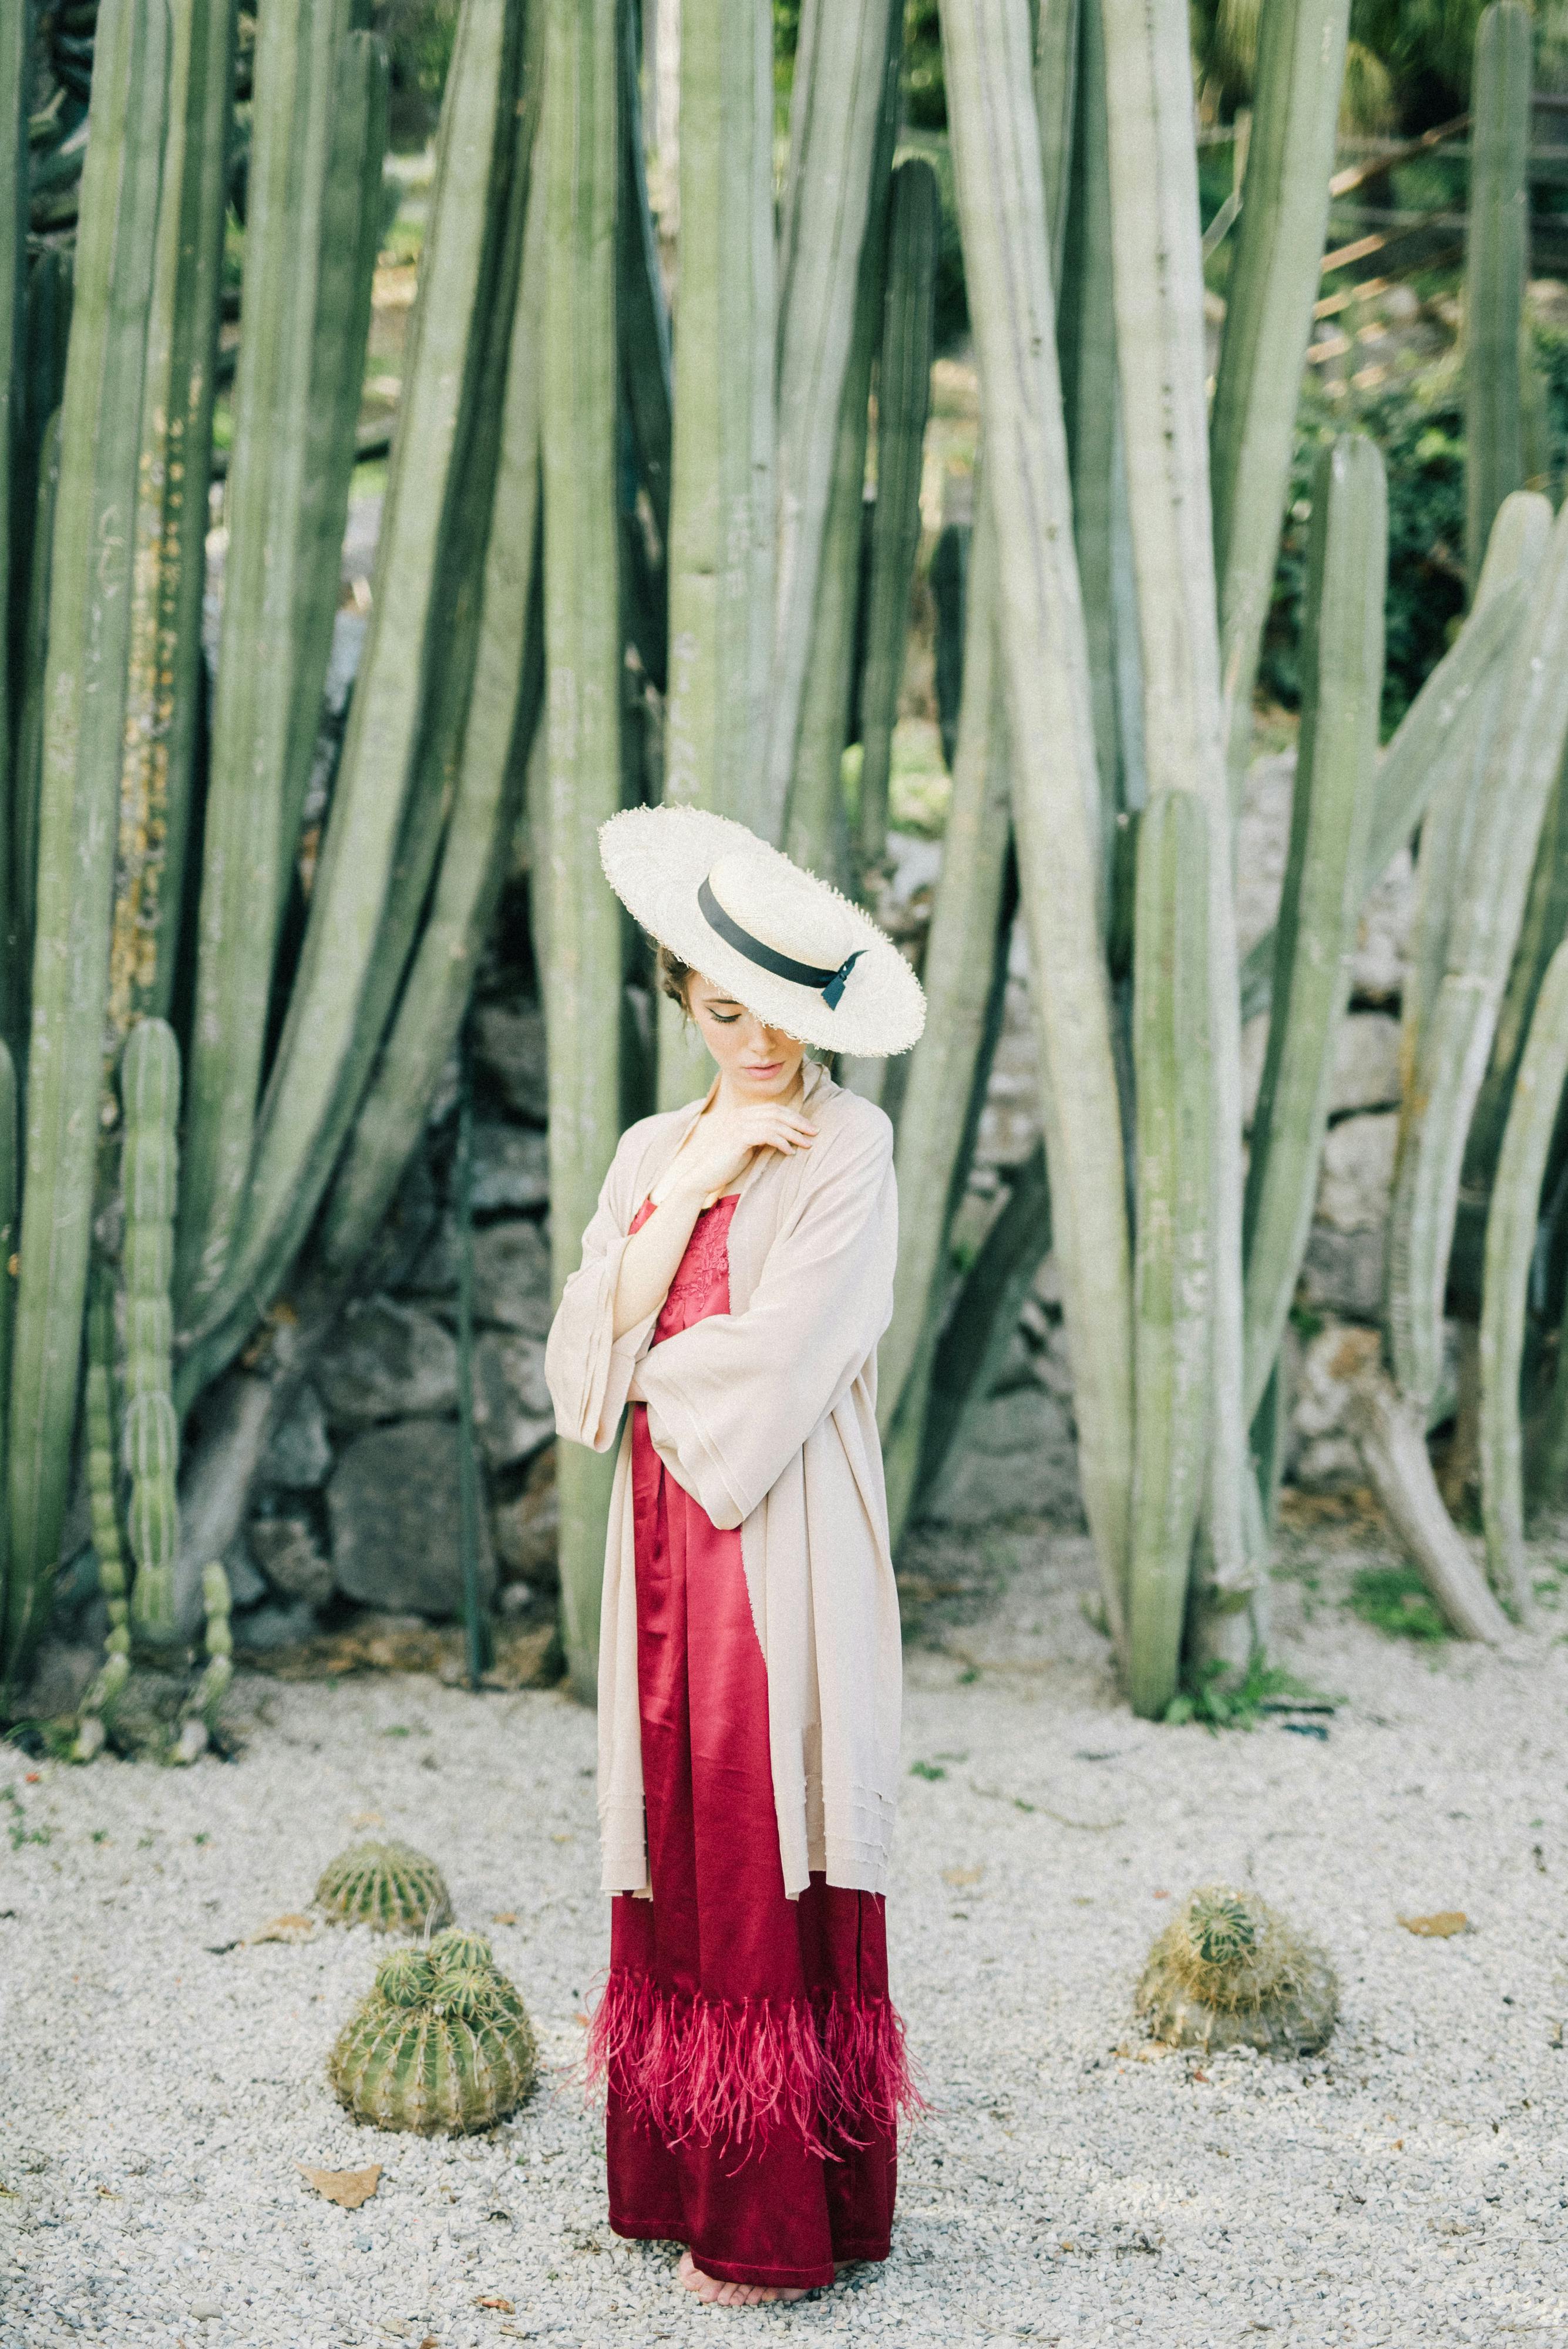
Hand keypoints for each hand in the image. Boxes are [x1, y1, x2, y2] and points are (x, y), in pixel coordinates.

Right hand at [661, 1098, 817, 1205]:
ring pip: (774, 1123)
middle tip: (815, 1132)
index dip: (794, 1116)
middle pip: (777, 1112)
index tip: (809, 1126)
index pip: (774, 1109)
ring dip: (794, 1134)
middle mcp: (740, 1116)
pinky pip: (766, 1135)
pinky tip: (790, 1152)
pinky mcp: (738, 1138)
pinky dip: (782, 1142)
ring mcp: (738, 1125)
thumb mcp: (747, 1147)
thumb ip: (761, 1138)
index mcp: (742, 1115)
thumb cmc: (725, 1164)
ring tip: (808, 1144)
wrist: (702, 1176)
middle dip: (799, 1122)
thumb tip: (783, 1138)